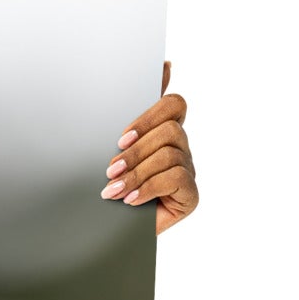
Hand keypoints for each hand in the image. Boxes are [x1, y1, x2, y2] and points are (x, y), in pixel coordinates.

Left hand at [101, 61, 196, 233]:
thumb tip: (161, 68)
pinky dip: (148, 188)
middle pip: (171, 129)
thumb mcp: (112, 150)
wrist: (107, 231)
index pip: (173, 104)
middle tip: (111, 169)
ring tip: (114, 190)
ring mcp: (188, 170)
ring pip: (169, 155)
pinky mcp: (190, 195)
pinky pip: (176, 179)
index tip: (121, 137)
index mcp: (162, 130)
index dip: (150, 115)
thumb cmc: (111, 185)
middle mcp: (180, 147)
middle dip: (136, 150)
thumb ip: (127, 117)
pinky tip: (130, 200)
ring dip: (137, 172)